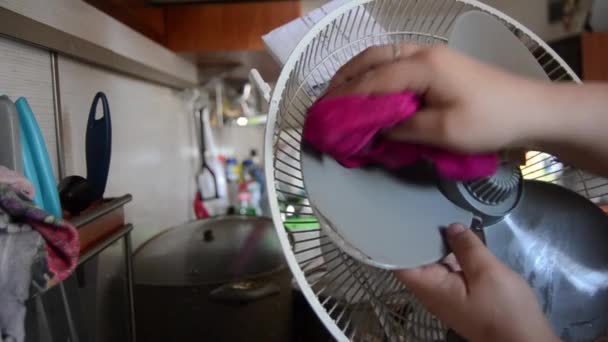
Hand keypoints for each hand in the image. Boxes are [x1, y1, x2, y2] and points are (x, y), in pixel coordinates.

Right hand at [326, 44, 554, 152]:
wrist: (530, 111)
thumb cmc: (490, 122)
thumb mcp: (444, 132)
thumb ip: (405, 128)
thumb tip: (376, 129)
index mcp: (423, 67)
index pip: (374, 80)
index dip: (347, 98)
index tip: (325, 114)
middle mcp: (423, 53)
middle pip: (372, 57)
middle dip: (345, 77)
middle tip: (325, 100)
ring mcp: (431, 55)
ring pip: (383, 55)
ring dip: (358, 72)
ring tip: (340, 93)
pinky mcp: (437, 64)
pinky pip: (396, 62)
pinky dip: (375, 73)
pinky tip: (369, 89)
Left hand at [395, 224, 558, 341]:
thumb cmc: (505, 311)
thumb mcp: (487, 272)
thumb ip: (468, 247)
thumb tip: (452, 227)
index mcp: (430, 287)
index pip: (400, 262)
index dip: (397, 241)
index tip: (399, 219)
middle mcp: (432, 292)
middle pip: (416, 260)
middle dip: (419, 236)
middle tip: (424, 210)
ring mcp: (446, 295)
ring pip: (434, 264)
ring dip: (438, 244)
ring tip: (440, 217)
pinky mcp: (460, 296)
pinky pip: (449, 270)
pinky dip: (451, 255)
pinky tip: (459, 239)